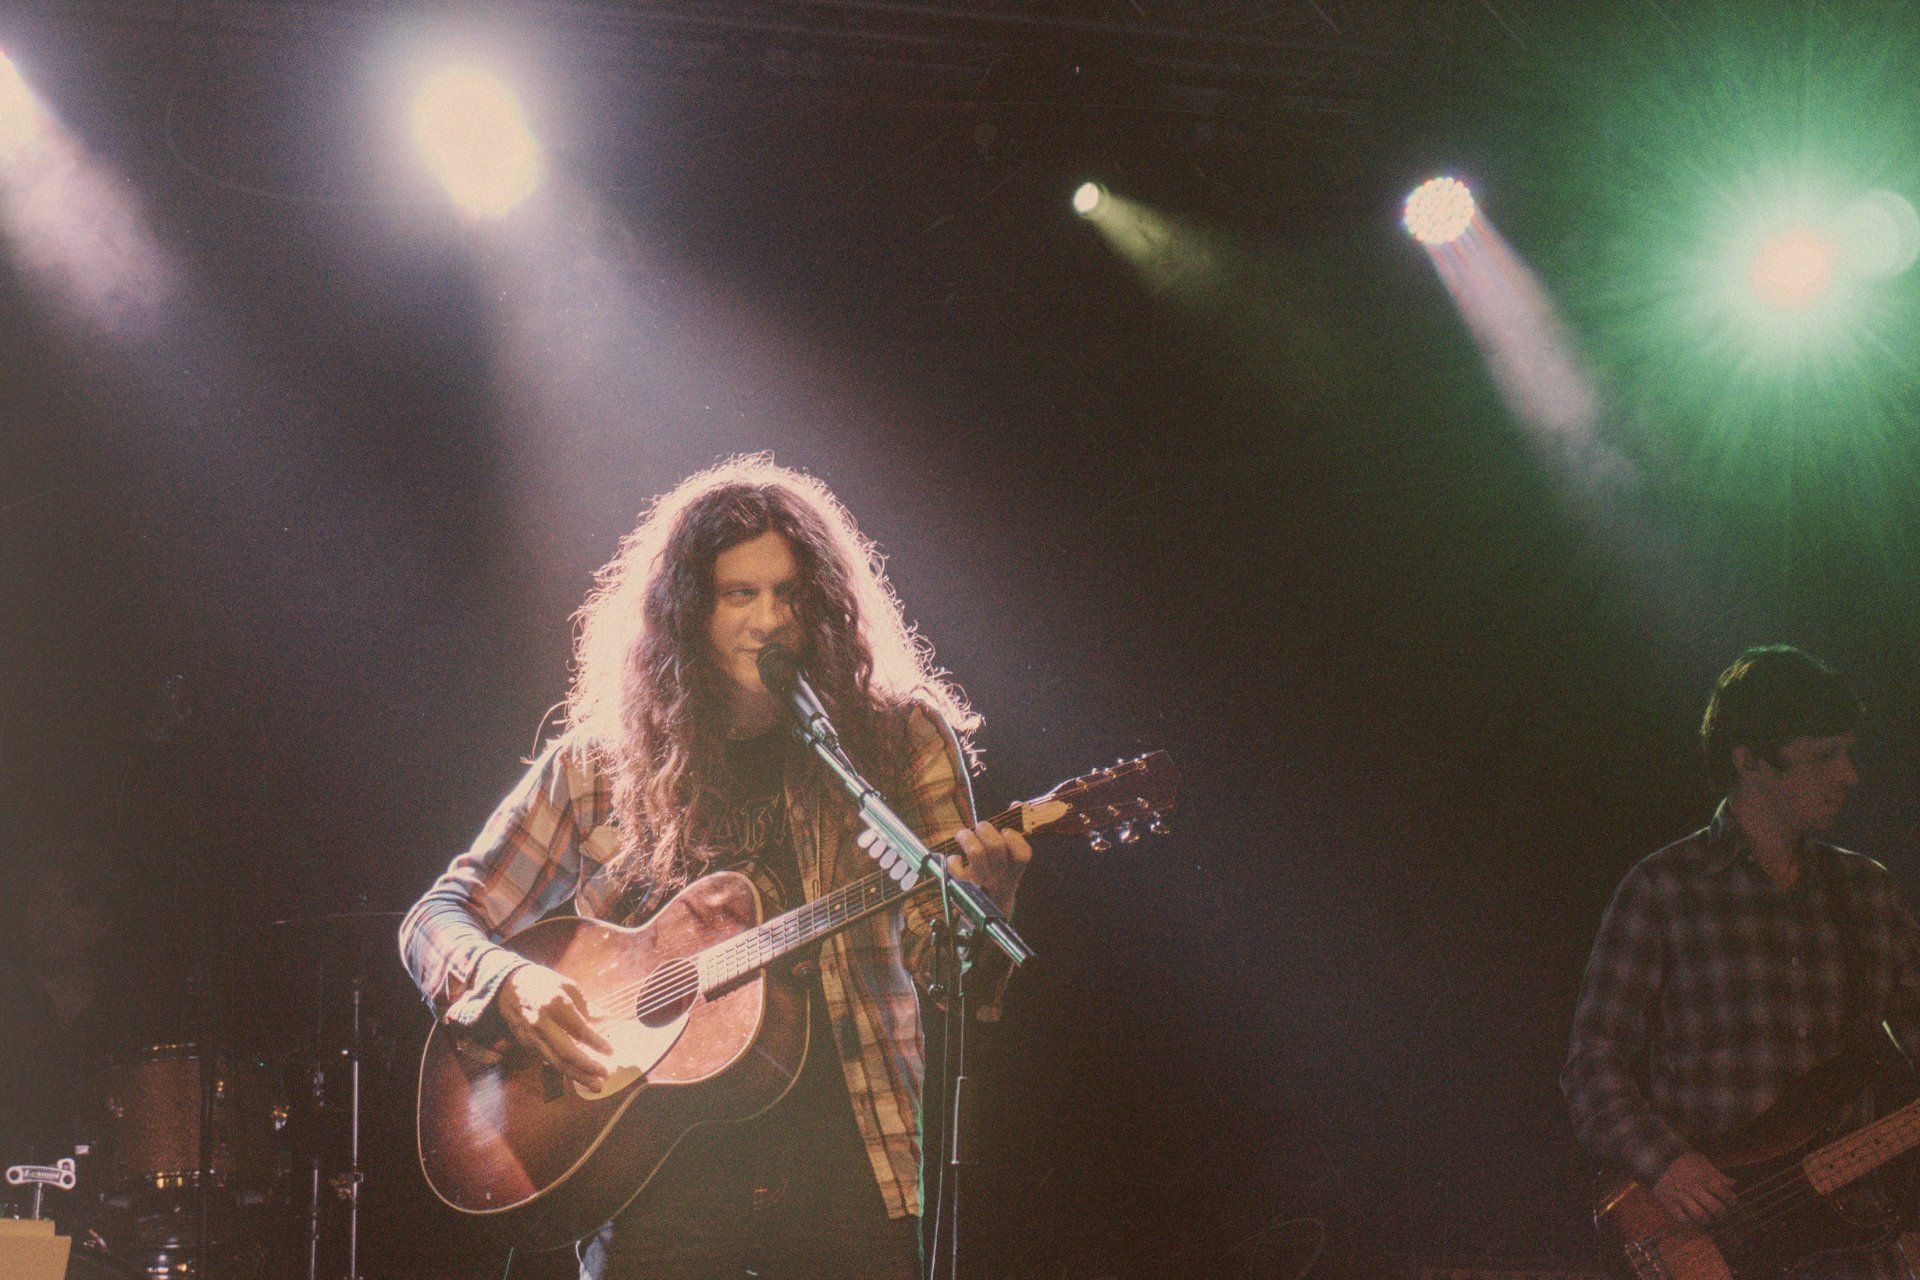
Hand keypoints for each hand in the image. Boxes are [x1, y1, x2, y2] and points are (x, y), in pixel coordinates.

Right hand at [496, 964, 612, 1087]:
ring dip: (577, 1076)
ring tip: (596, 1085)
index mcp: (555, 1004)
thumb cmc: (542, 982)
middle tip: (606, 1075)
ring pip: (556, 1063)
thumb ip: (587, 1007)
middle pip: (566, 1053)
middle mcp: (541, 1023)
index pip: (579, 1030)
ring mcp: (532, 1036)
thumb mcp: (567, 986)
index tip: (611, 1052)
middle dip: (587, 1067)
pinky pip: (548, 1061)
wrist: (507, 987)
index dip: (596, 1043)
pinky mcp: (526, 1045)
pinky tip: (578, 1075)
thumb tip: (607, 1021)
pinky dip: (564, 1070)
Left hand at [949, 821, 1031, 915]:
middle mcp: (999, 877)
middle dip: (984, 828)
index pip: (1023, 854)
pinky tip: (955, 859)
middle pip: (995, 845)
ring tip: (963, 836)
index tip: (1005, 832)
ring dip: (967, 836)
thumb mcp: (1009, 862)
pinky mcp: (962, 887)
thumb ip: (1013, 833)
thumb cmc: (996, 877)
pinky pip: (955, 866)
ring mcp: (981, 883)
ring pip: (976, 852)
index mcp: (1014, 870)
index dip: (1014, 838)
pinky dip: (953, 858)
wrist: (986, 914)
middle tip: (980, 829)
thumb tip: (1016, 804)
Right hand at [1652, 1152, 1736, 1224]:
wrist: (1656, 1158)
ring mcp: (1681, 1196)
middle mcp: (1694, 1188)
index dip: (1733, 1203)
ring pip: (1700, 1216)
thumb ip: (1718, 1175)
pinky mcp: (1669, 1203)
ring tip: (1709, 1219)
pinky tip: (1694, 1221)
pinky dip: (1691, 1224)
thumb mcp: (1702, 1162)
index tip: (1733, 1205)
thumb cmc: (1683, 1160)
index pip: (1726, 1195)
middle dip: (1722, 1215)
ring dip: (1708, 1221)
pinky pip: (1683, 1219)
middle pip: (1715, 1208)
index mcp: (1704, 1178)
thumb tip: (1734, 1184)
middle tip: (1722, 1215)